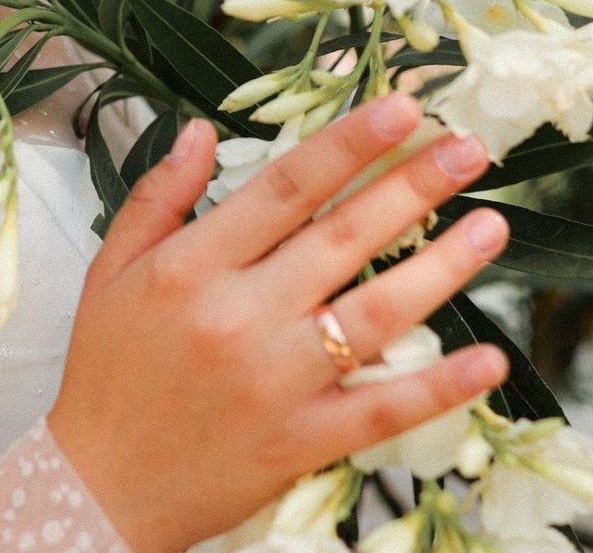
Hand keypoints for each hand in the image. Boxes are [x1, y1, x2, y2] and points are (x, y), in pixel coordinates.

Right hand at [46, 94, 509, 552]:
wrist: (99, 485)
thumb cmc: (107, 367)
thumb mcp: (112, 268)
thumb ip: (159, 194)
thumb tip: (202, 129)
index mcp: (191, 266)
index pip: (285, 187)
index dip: (348, 144)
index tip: (400, 108)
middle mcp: (240, 316)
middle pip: (343, 238)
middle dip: (412, 185)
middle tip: (467, 148)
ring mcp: (277, 381)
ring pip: (376, 314)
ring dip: (442, 267)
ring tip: (493, 226)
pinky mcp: (301, 441)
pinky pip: (381, 410)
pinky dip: (439, 386)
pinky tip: (490, 358)